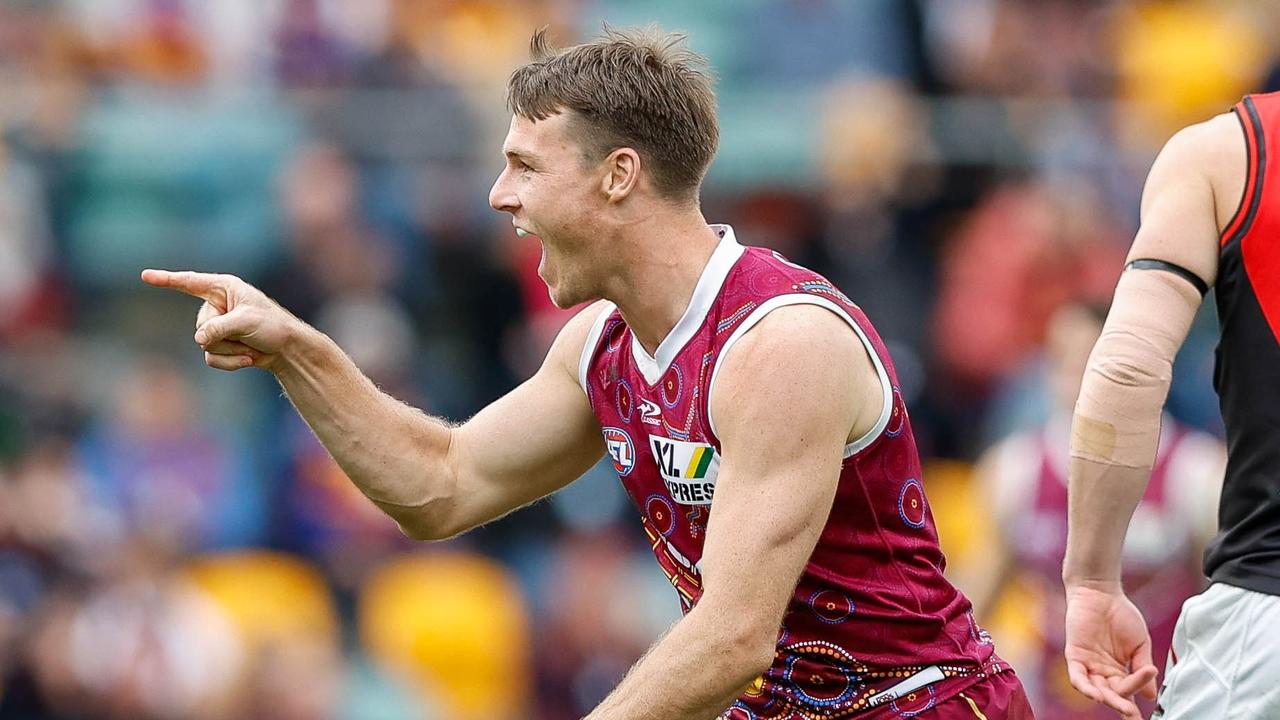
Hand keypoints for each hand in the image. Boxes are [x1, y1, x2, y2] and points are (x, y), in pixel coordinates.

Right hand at [141, 269, 298, 371]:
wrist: (288, 350)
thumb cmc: (273, 326)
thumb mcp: (247, 321)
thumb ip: (219, 328)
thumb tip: (198, 340)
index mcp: (224, 288)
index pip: (189, 282)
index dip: (166, 280)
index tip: (144, 276)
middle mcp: (217, 305)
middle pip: (201, 326)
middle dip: (224, 335)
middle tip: (248, 334)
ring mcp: (217, 327)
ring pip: (205, 344)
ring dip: (231, 350)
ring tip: (252, 345)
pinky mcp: (220, 345)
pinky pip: (212, 358)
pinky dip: (231, 362)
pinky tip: (250, 359)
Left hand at [1064, 583, 1158, 719]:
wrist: (1102, 593)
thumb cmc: (1121, 615)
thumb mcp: (1140, 643)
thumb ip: (1142, 668)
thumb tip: (1151, 696)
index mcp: (1120, 670)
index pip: (1128, 693)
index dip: (1135, 704)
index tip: (1148, 713)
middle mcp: (1103, 671)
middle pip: (1113, 695)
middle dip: (1123, 706)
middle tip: (1133, 716)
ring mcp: (1089, 664)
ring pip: (1096, 689)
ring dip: (1108, 700)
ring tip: (1123, 707)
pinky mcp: (1075, 655)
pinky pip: (1077, 677)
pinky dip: (1086, 687)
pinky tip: (1096, 695)